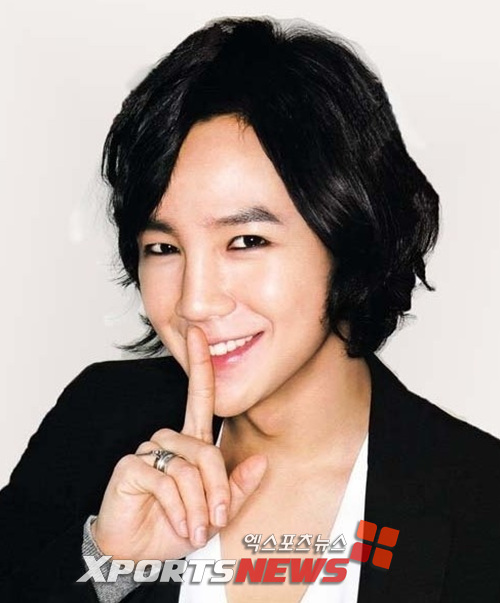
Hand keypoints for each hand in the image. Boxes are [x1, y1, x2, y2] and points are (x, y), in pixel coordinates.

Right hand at [92, 326, 266, 561]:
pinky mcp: (131, 466)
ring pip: (187, 468)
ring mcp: (149, 451)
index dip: (199, 365)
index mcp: (191, 443)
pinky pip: (165, 481)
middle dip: (217, 489)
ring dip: (197, 504)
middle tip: (216, 519)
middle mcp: (170, 441)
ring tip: (194, 527)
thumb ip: (238, 488)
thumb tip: (263, 463)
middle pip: (205, 450)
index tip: (197, 333)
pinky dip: (177, 508)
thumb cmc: (175, 527)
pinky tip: (177, 524)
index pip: (199, 398)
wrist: (138, 554)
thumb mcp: (214, 512)